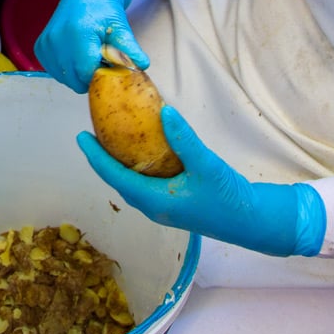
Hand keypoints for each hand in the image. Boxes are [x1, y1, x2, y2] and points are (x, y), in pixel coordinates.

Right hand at [33, 0, 148, 92]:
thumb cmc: (105, 8)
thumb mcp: (121, 27)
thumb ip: (129, 49)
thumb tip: (142, 66)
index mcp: (78, 35)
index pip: (87, 74)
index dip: (101, 77)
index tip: (109, 68)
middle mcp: (57, 40)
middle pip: (75, 80)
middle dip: (90, 76)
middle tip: (101, 61)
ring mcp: (46, 44)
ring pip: (65, 79)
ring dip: (78, 74)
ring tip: (88, 54)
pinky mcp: (40, 47)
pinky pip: (55, 72)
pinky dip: (67, 69)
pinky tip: (76, 54)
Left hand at [79, 105, 326, 256]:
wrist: (253, 222)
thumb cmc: (228, 198)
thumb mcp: (207, 165)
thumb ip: (184, 139)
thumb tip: (164, 111)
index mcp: (154, 200)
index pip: (114, 176)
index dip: (95, 156)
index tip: (80, 136)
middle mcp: (153, 207)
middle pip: (119, 180)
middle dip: (103, 158)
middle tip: (94, 132)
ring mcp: (163, 208)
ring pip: (132, 183)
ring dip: (119, 163)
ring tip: (112, 139)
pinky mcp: (174, 204)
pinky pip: (146, 184)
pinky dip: (138, 167)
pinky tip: (144, 151)